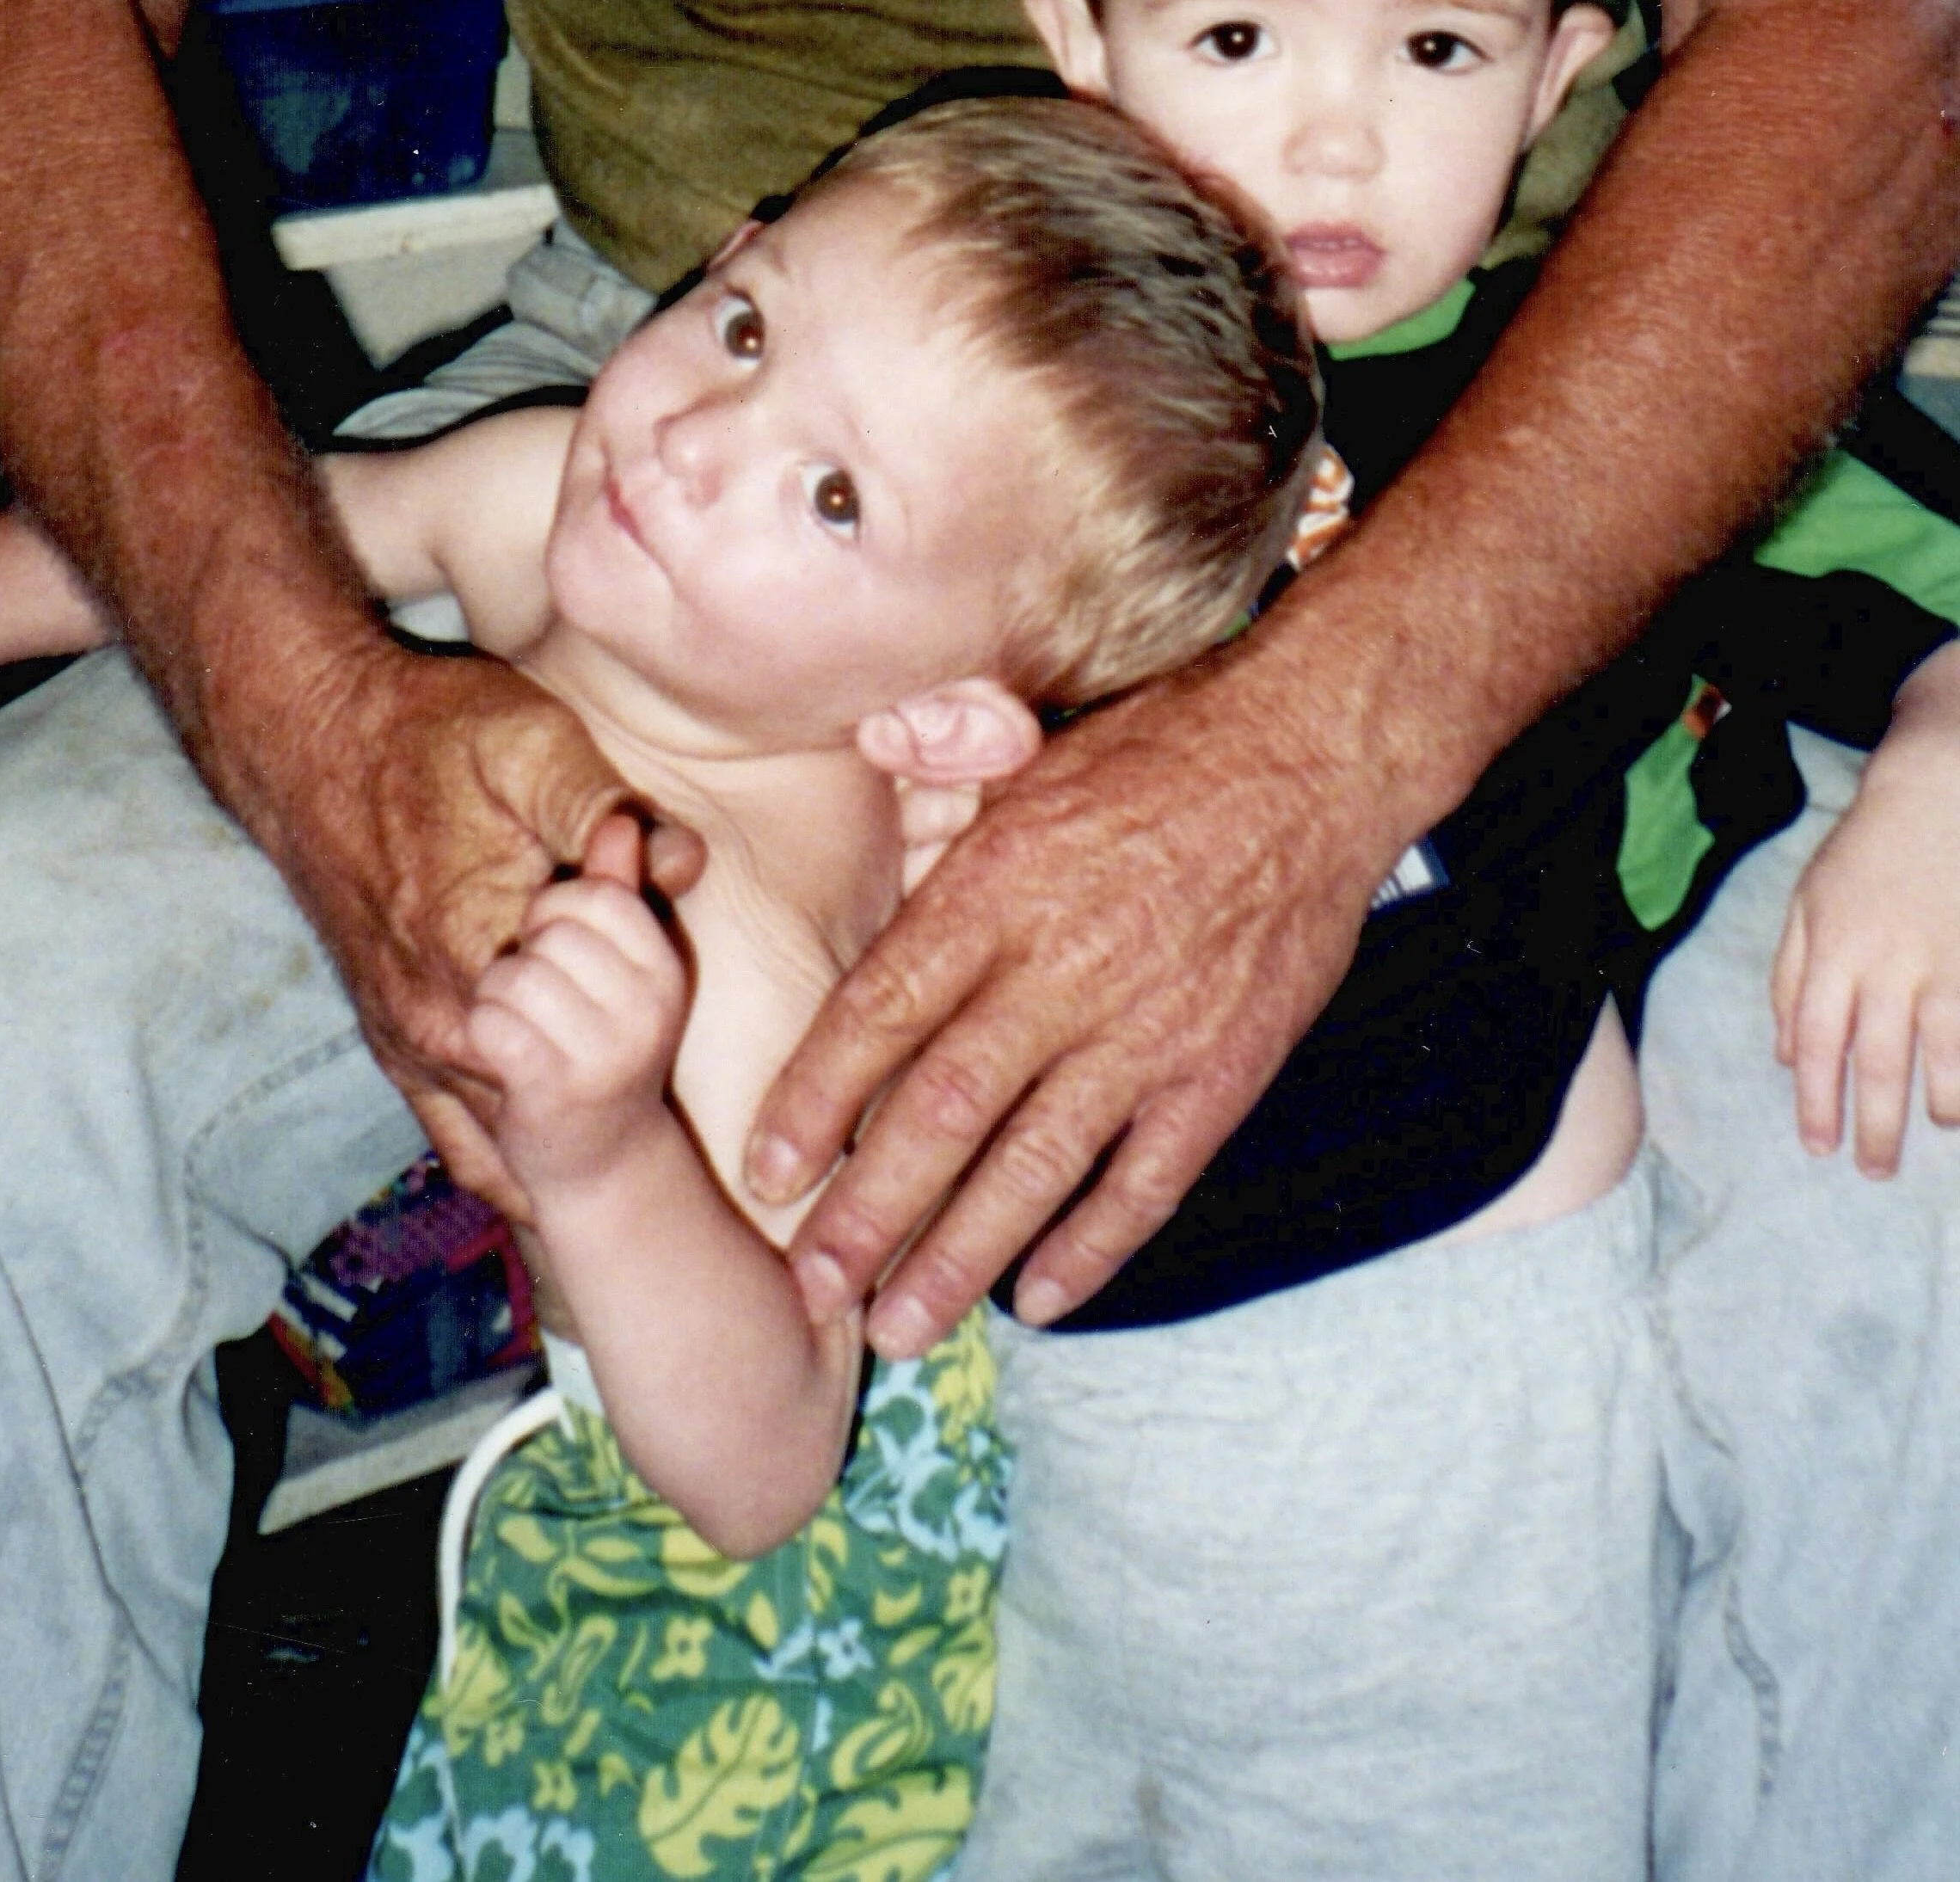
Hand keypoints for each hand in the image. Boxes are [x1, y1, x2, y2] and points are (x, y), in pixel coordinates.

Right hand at [251, 634, 643, 1215]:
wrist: (313, 745)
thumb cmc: (428, 735)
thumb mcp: (530, 743)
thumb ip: (604, 808)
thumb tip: (683, 863)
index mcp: (475, 954)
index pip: (591, 1038)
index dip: (638, 1017)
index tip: (661, 990)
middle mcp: (436, 1021)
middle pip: (556, 1099)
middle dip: (611, 1087)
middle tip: (657, 1088)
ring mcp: (408, 1042)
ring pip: (508, 1134)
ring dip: (563, 1123)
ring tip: (620, 1127)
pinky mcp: (392, 1043)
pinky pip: (456, 1135)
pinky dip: (508, 1149)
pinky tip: (548, 1166)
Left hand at [465, 810, 690, 1198]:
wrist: (601, 1166)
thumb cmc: (601, 1048)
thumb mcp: (624, 968)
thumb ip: (618, 891)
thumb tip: (620, 822)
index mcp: (665, 969)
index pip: (596, 896)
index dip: (557, 913)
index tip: (558, 952)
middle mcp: (645, 1009)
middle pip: (549, 932)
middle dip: (526, 957)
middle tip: (541, 1003)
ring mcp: (602, 1054)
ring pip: (513, 976)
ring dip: (499, 999)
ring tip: (522, 1029)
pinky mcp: (551, 1090)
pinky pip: (490, 1023)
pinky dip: (485, 1033)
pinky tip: (504, 1055)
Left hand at [745, 634, 1384, 1349]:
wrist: (1310, 758)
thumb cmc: (1158, 749)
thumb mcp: (1027, 755)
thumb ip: (941, 800)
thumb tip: (861, 782)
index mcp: (999, 884)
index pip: (882, 1010)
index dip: (817, 1099)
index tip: (767, 1172)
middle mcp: (1062, 967)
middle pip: (943, 1109)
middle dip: (868, 1212)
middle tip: (811, 1286)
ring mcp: (1146, 1030)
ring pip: (1034, 1166)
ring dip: (960, 1256)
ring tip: (899, 1328)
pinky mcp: (1219, 1070)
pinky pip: (1146, 1181)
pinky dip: (1092, 1248)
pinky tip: (1039, 1301)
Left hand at [1771, 675, 1959, 1174]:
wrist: (1936, 798)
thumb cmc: (1864, 853)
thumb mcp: (1806, 904)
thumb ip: (1790, 981)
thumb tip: (1787, 1057)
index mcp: (1833, 952)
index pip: (1820, 1045)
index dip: (1816, 1103)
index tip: (1817, 1147)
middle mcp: (1886, 967)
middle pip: (1879, 1066)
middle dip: (1876, 1129)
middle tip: (1873, 1173)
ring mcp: (1940, 967)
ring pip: (1940, 1058)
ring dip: (1936, 1105)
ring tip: (1930, 1127)